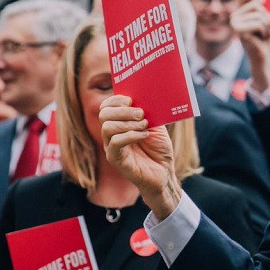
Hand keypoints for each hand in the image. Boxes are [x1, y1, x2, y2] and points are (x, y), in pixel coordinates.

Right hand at [99, 95, 181, 218]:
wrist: (165, 172)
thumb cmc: (159, 149)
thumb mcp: (156, 125)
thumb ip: (148, 112)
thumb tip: (145, 97)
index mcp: (119, 124)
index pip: (106, 107)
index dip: (116, 100)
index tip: (131, 100)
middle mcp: (111, 135)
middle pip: (104, 115)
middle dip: (123, 111)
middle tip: (141, 114)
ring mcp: (111, 147)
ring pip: (107, 127)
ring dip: (128, 123)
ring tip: (144, 126)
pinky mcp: (116, 159)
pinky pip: (115, 142)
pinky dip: (131, 135)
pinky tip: (144, 135)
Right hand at [230, 0, 269, 90]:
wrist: (264, 57)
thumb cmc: (264, 37)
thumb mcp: (264, 19)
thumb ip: (260, 8)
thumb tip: (261, 1)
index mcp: (238, 11)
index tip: (264, 2)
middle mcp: (233, 17)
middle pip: (256, 5)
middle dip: (266, 17)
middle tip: (264, 29)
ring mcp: (235, 24)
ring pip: (259, 15)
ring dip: (267, 26)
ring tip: (263, 34)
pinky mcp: (240, 32)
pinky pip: (259, 24)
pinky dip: (265, 31)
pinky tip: (261, 39)